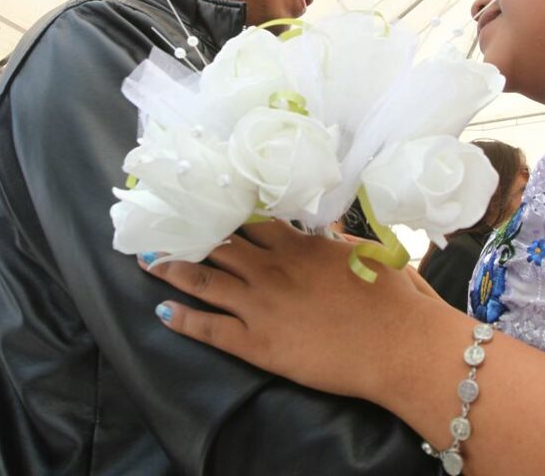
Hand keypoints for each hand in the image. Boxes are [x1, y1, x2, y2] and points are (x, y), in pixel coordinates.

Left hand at [140, 220, 449, 401]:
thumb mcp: (366, 252)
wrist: (398, 345)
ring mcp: (259, 306)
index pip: (249, 219)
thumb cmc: (392, 299)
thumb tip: (323, 225)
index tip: (202, 199)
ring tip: (147, 259)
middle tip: (162, 223)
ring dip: (172, 268)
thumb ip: (336, 238)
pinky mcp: (256, 343)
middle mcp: (271, 269)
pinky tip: (163, 311)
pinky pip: (210, 329)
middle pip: (218, 244)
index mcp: (297, 245)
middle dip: (188, 233)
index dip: (223, 210)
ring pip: (204, 280)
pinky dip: (183, 319)